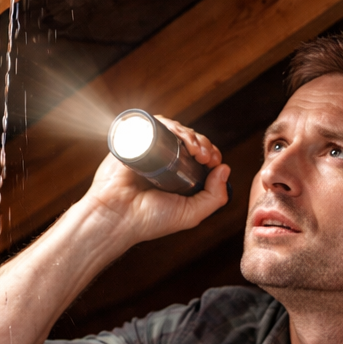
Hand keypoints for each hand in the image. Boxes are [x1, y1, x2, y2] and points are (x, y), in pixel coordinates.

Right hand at [84, 116, 230, 246]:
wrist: (116, 217)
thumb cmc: (149, 220)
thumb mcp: (191, 214)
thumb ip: (214, 197)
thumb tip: (225, 168)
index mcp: (175, 175)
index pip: (198, 154)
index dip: (210, 153)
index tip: (214, 162)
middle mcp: (162, 159)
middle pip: (189, 139)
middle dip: (204, 143)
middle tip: (206, 157)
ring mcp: (148, 149)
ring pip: (174, 129)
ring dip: (190, 134)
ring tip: (196, 150)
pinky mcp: (133, 141)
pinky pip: (154, 123)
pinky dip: (170, 125)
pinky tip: (180, 137)